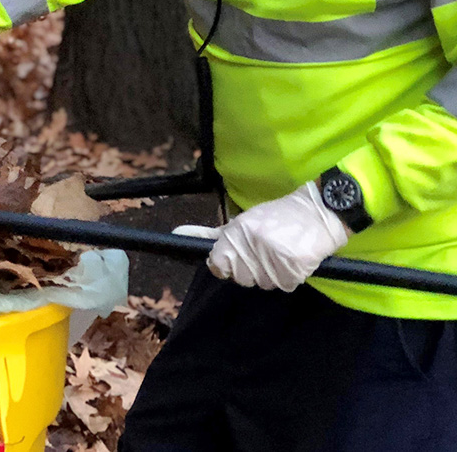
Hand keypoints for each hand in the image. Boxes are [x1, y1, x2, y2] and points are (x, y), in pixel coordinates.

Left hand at [175, 182, 349, 290]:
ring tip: (281, 252)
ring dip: (271, 273)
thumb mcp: (242, 221)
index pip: (218, 265)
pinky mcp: (293, 268)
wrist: (317, 212)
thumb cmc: (277, 217)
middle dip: (251, 268)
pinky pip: (284, 285)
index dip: (225, 265)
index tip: (235, 259)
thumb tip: (178, 234)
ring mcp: (273, 256)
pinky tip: (293, 259)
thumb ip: (212, 234)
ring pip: (262, 283)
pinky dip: (289, 276)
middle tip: (265, 252)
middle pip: (240, 277)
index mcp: (238, 230)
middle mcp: (253, 243)